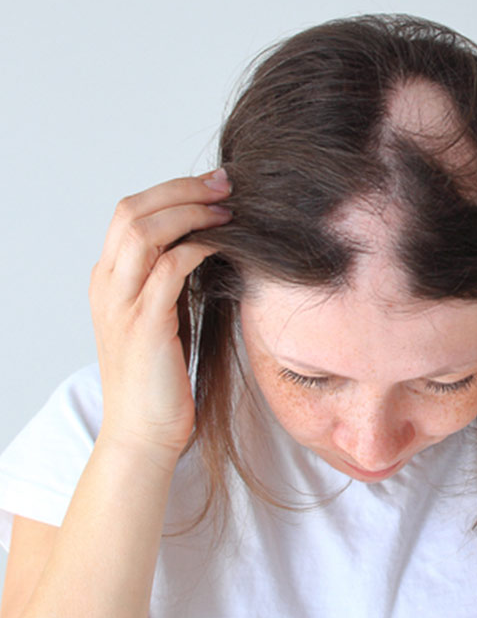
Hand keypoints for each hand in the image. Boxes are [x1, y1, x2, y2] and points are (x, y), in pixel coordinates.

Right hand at [89, 169, 232, 460]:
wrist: (143, 433)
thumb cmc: (160, 378)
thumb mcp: (160, 319)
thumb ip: (169, 282)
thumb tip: (205, 245)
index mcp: (108, 280)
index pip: (129, 213)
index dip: (171, 190)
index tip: (213, 185)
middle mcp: (107, 285)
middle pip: (132, 210)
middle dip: (181, 189)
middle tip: (225, 184)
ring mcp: (121, 304)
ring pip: (143, 231)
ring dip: (189, 212)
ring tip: (228, 209)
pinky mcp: (144, 325)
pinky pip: (169, 268)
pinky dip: (196, 248)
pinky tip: (223, 245)